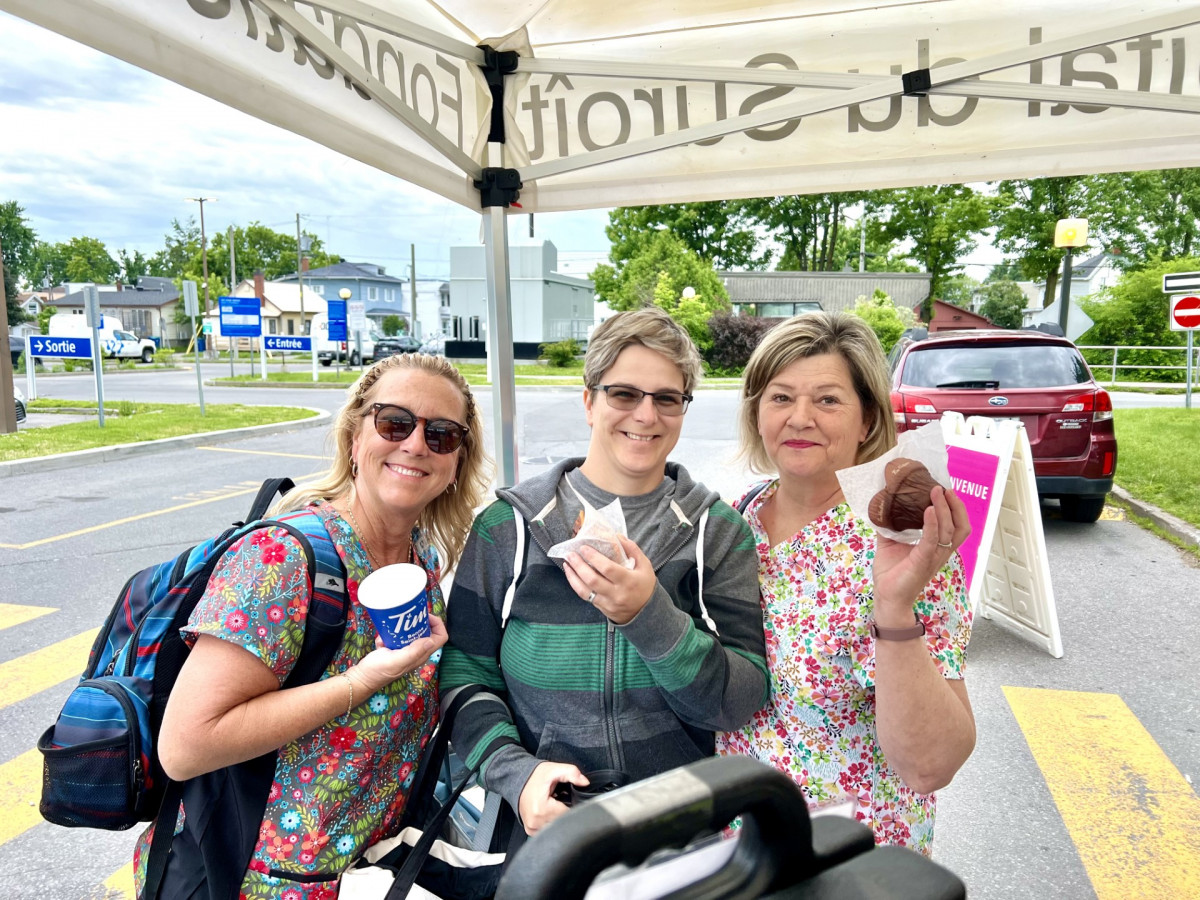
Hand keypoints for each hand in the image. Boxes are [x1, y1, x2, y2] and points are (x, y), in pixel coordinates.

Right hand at [350, 614, 447, 692]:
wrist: (362, 678)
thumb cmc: (379, 671)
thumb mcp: (397, 660)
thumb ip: (414, 651)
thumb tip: (431, 640)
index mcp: (421, 655)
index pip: (440, 638)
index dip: (437, 624)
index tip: (425, 616)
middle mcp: (416, 653)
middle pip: (426, 632)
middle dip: (417, 623)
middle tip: (406, 617)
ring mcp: (405, 651)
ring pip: (410, 633)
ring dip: (399, 630)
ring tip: (389, 631)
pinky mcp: (394, 649)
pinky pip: (396, 637)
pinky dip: (388, 635)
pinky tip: (381, 641)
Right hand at [518, 762, 588, 834]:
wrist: (517, 780)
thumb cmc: (534, 776)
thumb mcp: (554, 769)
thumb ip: (572, 773)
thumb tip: (585, 782)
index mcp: (542, 809)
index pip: (568, 814)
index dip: (573, 805)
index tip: (569, 798)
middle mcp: (536, 822)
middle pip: (562, 823)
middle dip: (566, 812)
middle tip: (562, 800)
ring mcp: (532, 829)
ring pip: (556, 828)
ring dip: (559, 819)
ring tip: (555, 806)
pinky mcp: (531, 831)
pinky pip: (548, 830)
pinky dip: (551, 822)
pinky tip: (550, 812)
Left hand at [564, 535, 656, 624]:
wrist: (646, 612)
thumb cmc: (645, 585)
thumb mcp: (645, 565)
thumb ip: (632, 549)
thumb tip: (617, 536)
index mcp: (628, 581)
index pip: (607, 568)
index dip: (594, 557)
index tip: (584, 548)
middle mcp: (617, 594)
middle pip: (593, 580)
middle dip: (579, 566)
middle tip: (570, 554)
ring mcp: (608, 603)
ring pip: (585, 591)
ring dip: (573, 576)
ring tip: (567, 564)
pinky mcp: (602, 609)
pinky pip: (586, 597)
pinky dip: (577, 585)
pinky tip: (572, 575)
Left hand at [872, 487, 969, 623]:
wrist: (887, 598)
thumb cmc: (892, 574)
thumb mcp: (890, 542)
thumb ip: (890, 525)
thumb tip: (881, 505)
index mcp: (936, 546)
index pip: (955, 525)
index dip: (955, 508)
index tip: (945, 490)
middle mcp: (939, 551)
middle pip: (961, 527)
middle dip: (957, 506)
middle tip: (945, 488)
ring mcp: (933, 557)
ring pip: (950, 531)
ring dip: (945, 509)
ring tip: (937, 492)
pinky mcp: (922, 562)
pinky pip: (932, 541)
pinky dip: (932, 524)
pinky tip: (928, 510)